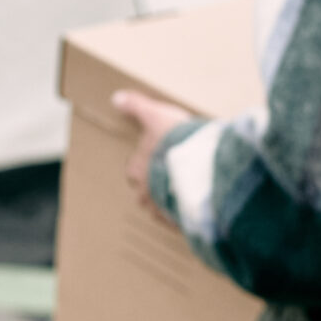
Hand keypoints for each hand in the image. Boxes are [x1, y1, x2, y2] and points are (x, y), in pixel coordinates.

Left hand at [114, 90, 193, 213]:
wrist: (203, 167)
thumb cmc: (177, 142)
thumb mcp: (157, 116)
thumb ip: (137, 107)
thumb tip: (117, 98)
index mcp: (137, 170)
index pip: (134, 170)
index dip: (147, 164)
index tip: (159, 159)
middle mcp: (146, 194)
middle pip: (146, 192)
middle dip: (157, 185)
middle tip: (175, 175)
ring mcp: (164, 210)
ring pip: (163, 208)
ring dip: (173, 201)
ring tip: (189, 192)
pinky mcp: (184, 221)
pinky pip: (182, 222)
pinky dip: (189, 215)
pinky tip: (200, 207)